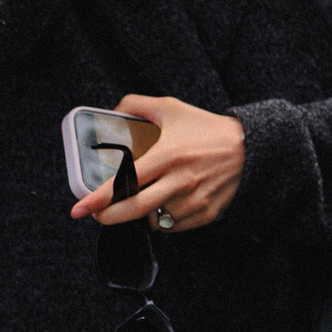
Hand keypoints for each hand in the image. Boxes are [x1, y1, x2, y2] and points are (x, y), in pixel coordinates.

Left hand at [71, 94, 244, 231]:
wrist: (252, 147)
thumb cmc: (208, 128)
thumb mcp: (173, 108)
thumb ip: (138, 105)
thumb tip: (110, 111)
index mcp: (168, 155)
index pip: (126, 181)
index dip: (98, 198)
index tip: (79, 208)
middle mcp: (180, 181)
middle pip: (133, 210)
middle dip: (108, 217)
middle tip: (98, 214)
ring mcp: (193, 200)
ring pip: (152, 221)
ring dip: (138, 216)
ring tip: (137, 203)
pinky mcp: (205, 214)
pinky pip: (172, 226)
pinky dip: (161, 220)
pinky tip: (163, 205)